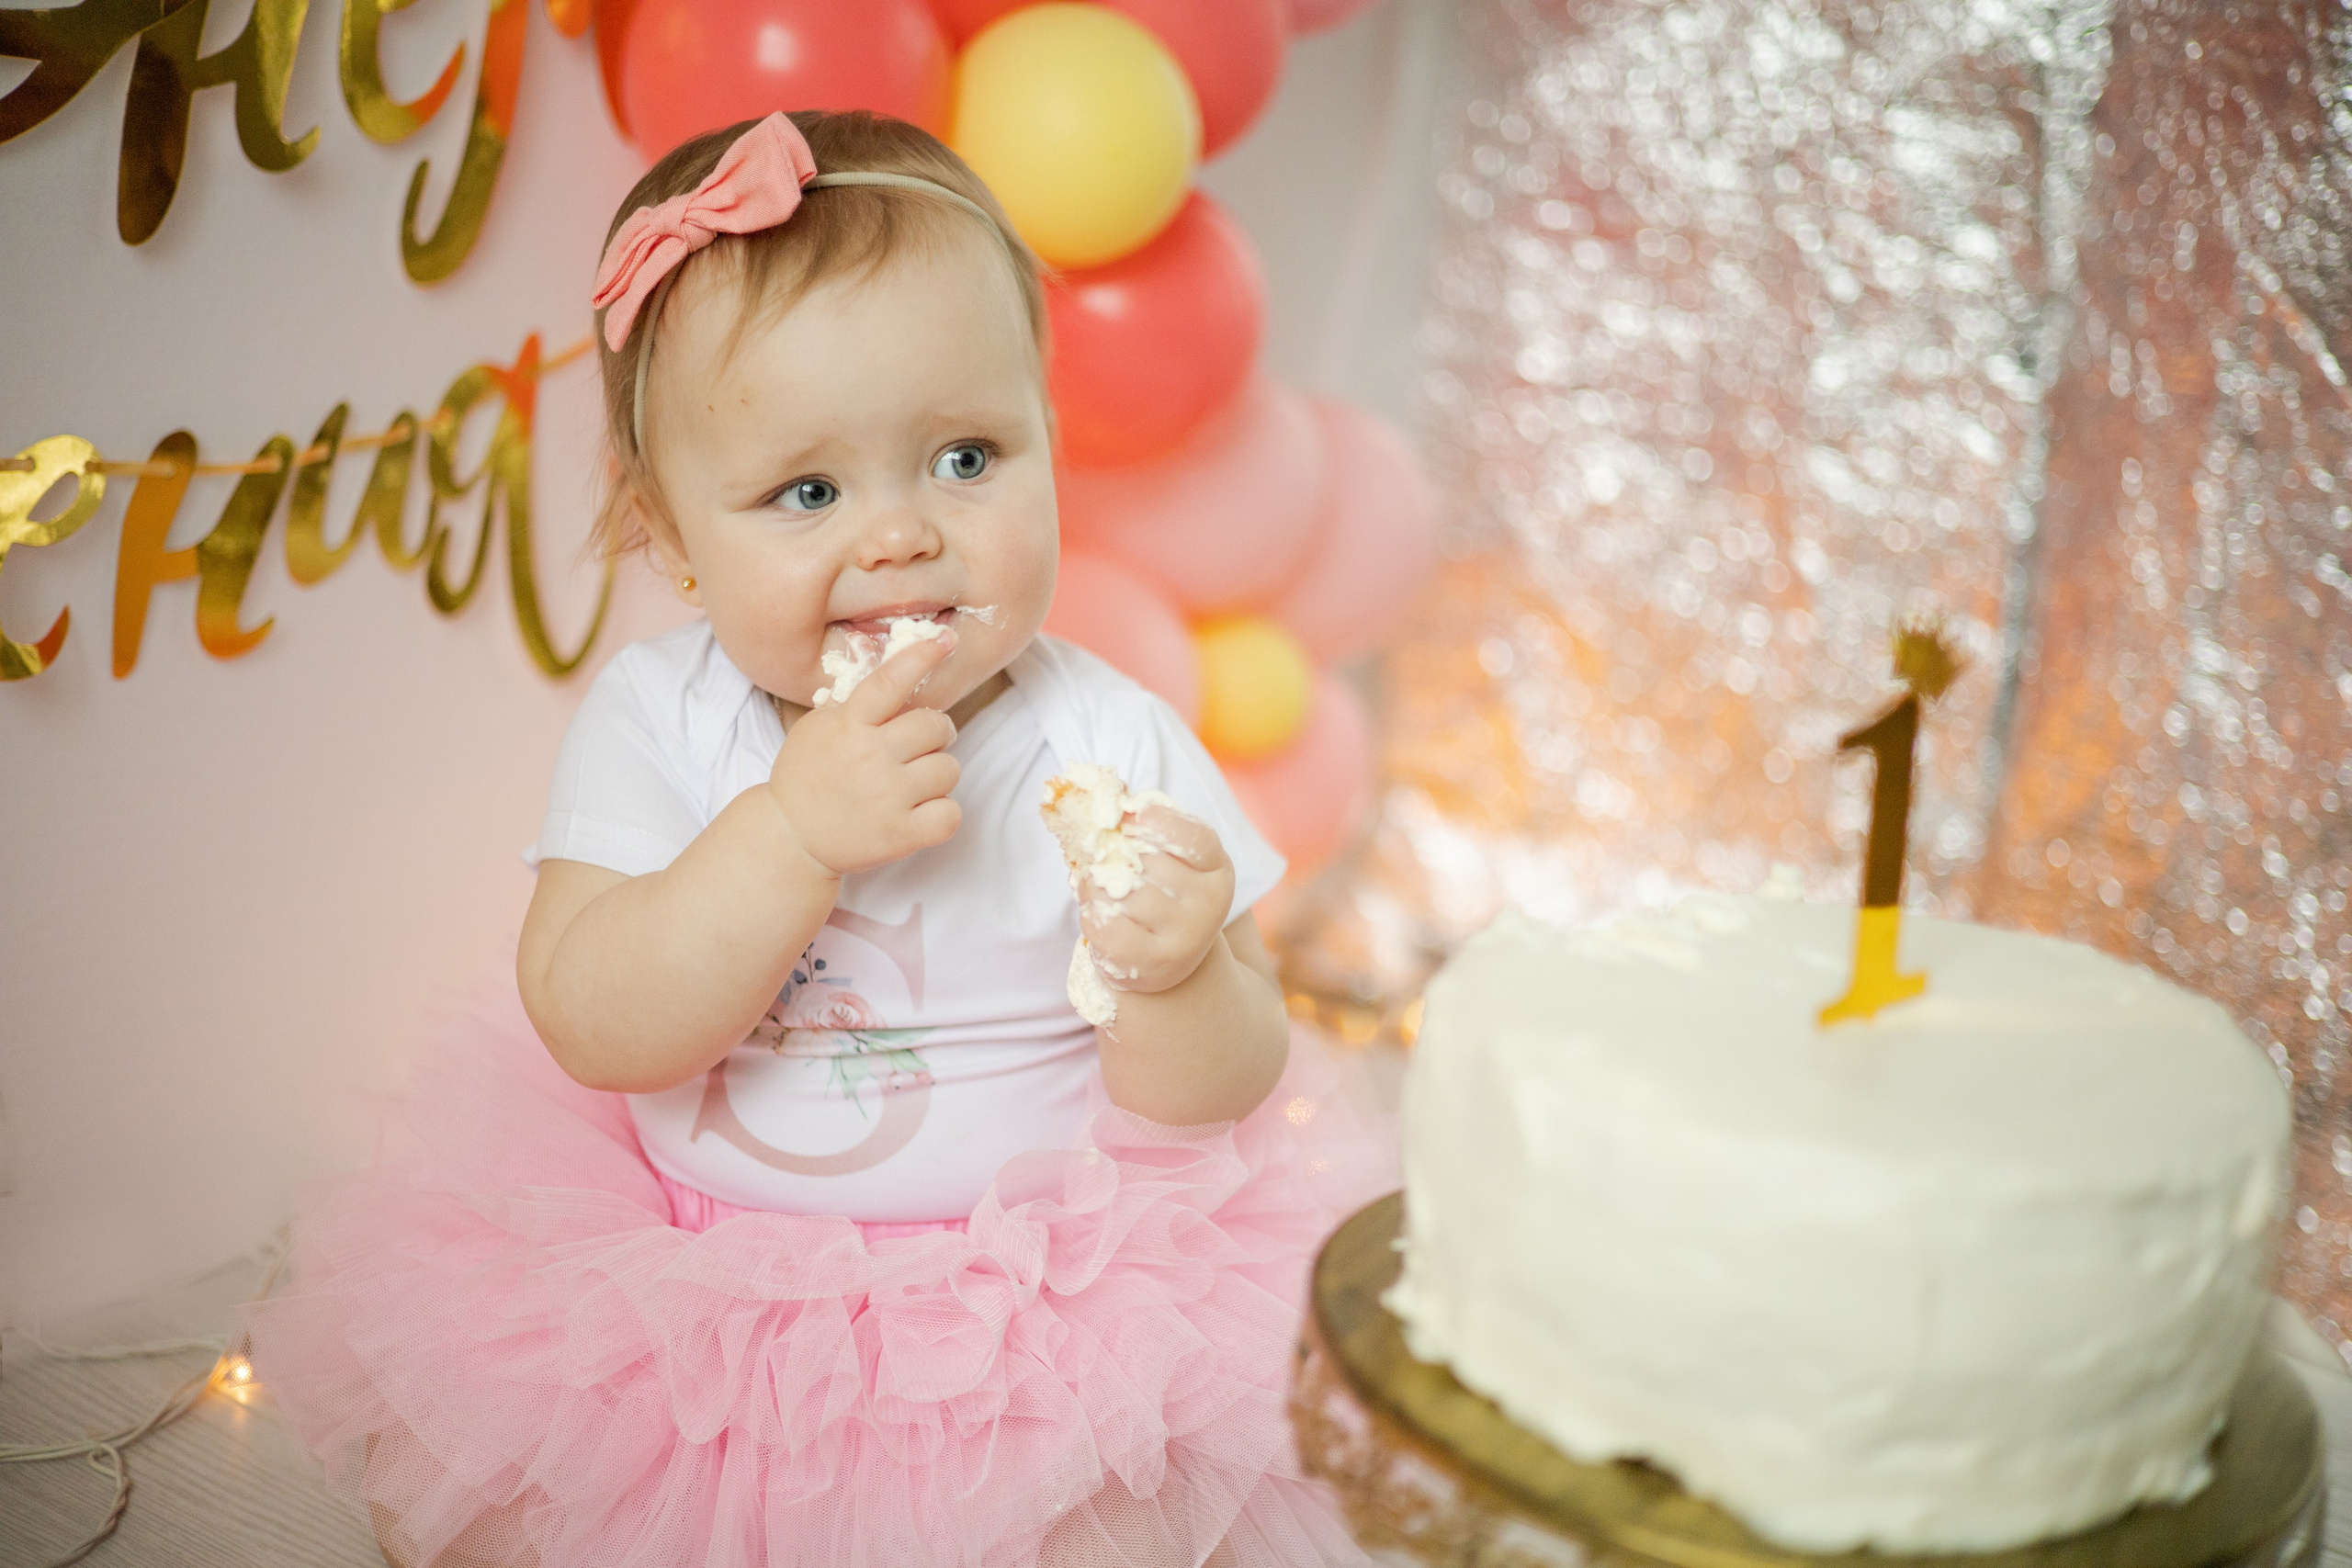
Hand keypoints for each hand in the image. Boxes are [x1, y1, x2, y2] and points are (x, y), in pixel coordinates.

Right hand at [768, 632, 961, 876]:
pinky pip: (950, 814)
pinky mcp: (901, 835)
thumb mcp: (819, 728)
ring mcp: (887, 797)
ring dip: (937, 774)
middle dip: (936, 733)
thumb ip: (856, 705)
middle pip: (935, 726)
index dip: (921, 657)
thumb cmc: (808, 776)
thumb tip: (900, 669)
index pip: (889, 682)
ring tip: (913, 783)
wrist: (790, 837)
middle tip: (920, 745)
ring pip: (949, 769)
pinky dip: (943, 813)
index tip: (945, 640)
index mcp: (848, 726)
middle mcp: (869, 757)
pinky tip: (922, 811)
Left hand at [1078, 804, 1235, 995]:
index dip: (1162, 824)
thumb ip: (1141, 821)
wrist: (1174, 957)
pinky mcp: (1156, 965)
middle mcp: (1210, 905)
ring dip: (1097, 886)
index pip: (1194, 839)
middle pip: (1149, 866)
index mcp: (1217, 867)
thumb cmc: (1162, 890)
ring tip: (1097, 886)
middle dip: (1117, 857)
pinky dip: (1091, 915)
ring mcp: (1186, 939)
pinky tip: (1095, 911)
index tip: (1132, 817)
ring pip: (1125, 898)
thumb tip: (1101, 789)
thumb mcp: (1166, 853)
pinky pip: (1109, 930)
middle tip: (1102, 858)